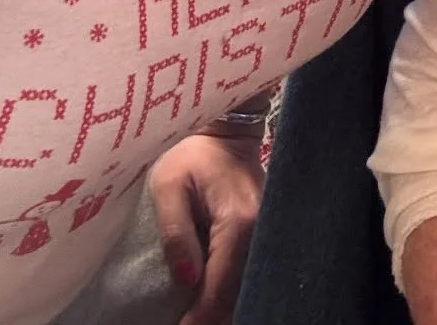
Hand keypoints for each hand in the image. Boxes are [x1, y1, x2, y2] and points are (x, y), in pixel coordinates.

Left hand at [148, 133, 264, 324]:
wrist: (227, 130)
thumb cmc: (192, 154)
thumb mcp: (169, 185)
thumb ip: (176, 232)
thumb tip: (187, 279)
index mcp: (238, 221)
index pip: (220, 286)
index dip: (200, 316)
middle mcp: (261, 229)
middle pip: (239, 292)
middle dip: (214, 316)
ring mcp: (268, 230)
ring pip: (248, 284)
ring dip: (224, 305)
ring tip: (197, 316)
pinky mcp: (265, 230)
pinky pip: (250, 270)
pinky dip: (233, 289)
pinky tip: (214, 298)